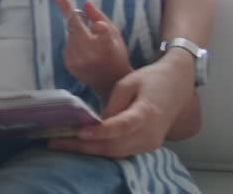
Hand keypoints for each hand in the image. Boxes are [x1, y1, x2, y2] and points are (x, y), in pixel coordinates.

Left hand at [49, 54, 193, 157]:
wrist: (177, 85)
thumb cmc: (151, 79)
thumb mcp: (128, 83)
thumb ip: (113, 104)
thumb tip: (97, 124)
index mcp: (147, 113)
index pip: (122, 126)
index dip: (101, 132)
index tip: (80, 132)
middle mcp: (151, 133)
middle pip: (115, 146)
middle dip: (83, 147)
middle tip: (55, 142)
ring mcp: (151, 143)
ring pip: (116, 153)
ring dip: (89, 151)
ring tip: (62, 145)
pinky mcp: (148, 146)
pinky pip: (122, 152)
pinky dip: (101, 150)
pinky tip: (82, 146)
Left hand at [55, 0, 131, 97]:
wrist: (110, 83)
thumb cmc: (116, 56)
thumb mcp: (116, 36)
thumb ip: (100, 18)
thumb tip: (86, 3)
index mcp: (109, 49)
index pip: (105, 36)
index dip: (103, 29)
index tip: (96, 20)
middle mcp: (93, 57)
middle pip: (77, 30)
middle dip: (69, 13)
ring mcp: (79, 62)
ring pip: (71, 36)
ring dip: (75, 31)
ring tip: (87, 37)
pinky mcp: (69, 65)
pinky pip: (67, 45)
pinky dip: (73, 42)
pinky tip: (83, 48)